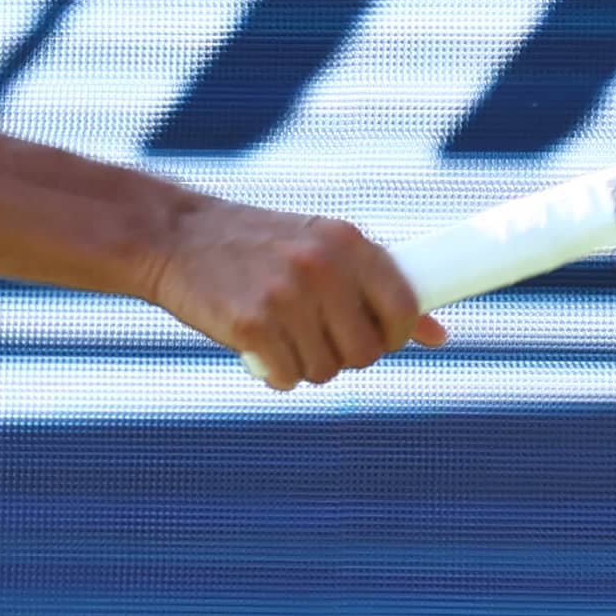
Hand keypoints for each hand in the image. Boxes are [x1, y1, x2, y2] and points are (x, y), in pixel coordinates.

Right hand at [144, 197, 446, 390]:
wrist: (176, 237)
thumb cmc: (257, 247)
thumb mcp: (321, 250)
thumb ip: (375, 287)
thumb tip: (438, 336)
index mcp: (347, 242)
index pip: (403, 306)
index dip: (394, 335)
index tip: (375, 339)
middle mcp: (322, 266)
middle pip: (365, 351)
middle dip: (343, 357)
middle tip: (314, 340)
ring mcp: (286, 295)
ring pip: (324, 370)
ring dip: (304, 366)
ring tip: (280, 338)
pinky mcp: (251, 324)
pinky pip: (286, 378)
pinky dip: (273, 373)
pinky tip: (256, 349)